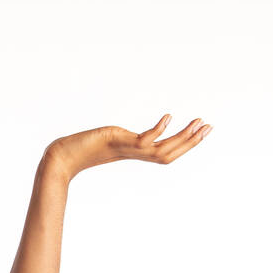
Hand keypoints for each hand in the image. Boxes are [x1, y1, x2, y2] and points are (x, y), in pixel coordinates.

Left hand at [48, 114, 211, 178]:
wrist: (63, 156)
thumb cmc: (82, 150)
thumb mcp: (107, 141)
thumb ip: (118, 140)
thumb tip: (119, 136)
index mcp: (136, 154)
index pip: (167, 153)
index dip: (185, 145)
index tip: (201, 130)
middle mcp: (136, 154)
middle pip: (170, 153)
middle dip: (191, 141)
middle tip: (209, 126)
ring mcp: (129, 149)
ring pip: (162, 149)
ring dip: (183, 137)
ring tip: (198, 122)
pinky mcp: (120, 143)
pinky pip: (144, 139)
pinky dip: (158, 130)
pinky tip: (169, 116)